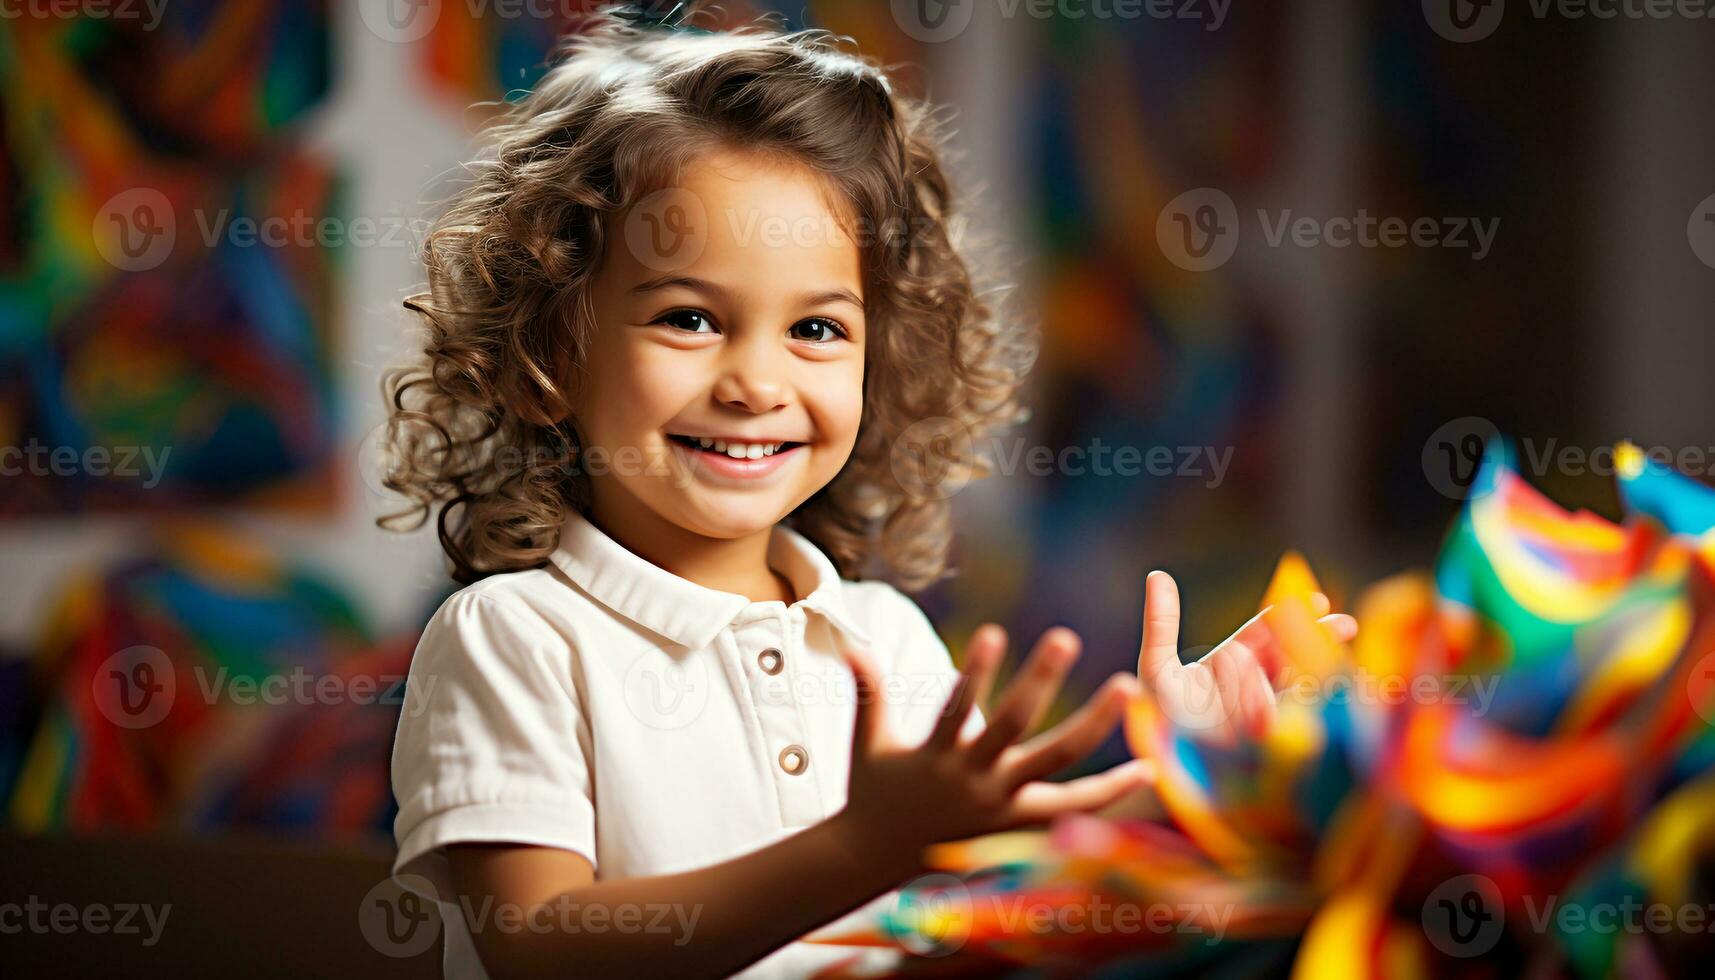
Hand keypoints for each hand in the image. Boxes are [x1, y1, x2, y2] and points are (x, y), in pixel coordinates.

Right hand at [836, 625, 1152, 867]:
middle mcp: (974, 781)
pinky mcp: (1021, 824)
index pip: (956, 709)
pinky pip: (1074, 806)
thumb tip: (852, 644)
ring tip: (1126, 685)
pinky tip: (1146, 768)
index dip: (975, 673)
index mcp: (937, 759)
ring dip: (1093, 726)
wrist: (875, 861)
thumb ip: (868, 692)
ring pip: (1057, 765)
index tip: (994, 632)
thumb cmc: (873, 791)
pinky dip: (1109, 790)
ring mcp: (1002, 805)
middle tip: (1065, 636)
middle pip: (1014, 728)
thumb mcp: (865, 742)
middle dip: (1039, 682)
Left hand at [1136, 570, 1357, 741]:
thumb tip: (1158, 574)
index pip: (1267, 633)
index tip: (1320, 602)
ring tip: (1260, 670)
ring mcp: (1259, 710)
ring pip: (1281, 686)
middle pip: (1289, 655)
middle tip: (1345, 625)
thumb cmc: (1157, 711)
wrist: (1159, 757)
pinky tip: (1255, 715)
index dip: (1290, 616)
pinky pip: (1269, 720)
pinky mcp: (1259, 741)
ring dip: (1276, 678)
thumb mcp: (1155, 665)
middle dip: (1316, 640)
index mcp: (1231, 658)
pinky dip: (1263, 712)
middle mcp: (1252, 682)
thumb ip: (1160, 624)